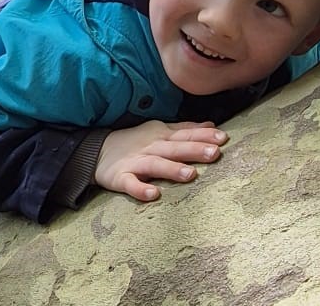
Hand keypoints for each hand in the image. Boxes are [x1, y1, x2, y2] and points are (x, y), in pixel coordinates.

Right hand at [94, 120, 228, 202]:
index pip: (185, 134)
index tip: (223, 138)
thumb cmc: (135, 142)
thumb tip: (212, 125)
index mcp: (161, 135)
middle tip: (214, 153)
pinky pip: (130, 184)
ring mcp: (135, 162)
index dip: (203, 135)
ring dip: (172, 169)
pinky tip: (152, 195)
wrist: (96, 151)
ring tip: (190, 175)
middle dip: (194, 150)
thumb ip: (185, 129)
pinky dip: (140, 189)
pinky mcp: (120, 177)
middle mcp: (151, 147)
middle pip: (174, 148)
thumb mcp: (160, 130)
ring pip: (155, 165)